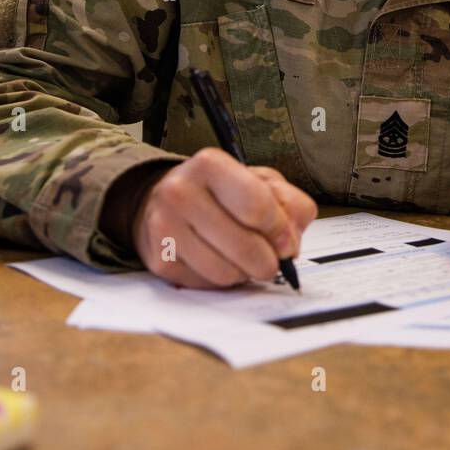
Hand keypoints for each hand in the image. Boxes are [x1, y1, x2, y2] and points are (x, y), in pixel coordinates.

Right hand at [133, 147, 317, 287]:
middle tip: (272, 261)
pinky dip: (222, 280)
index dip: (280, 230)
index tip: (287, 242)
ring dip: (245, 273)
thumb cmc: (220, 191)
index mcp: (210, 164)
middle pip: (244, 245)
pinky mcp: (159, 260)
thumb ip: (288, 202)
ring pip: (226, 272)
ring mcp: (165, 227)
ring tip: (243, 258)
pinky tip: (220, 261)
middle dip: (269, 261)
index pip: (256, 205)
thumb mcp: (259, 181)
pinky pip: (207, 285)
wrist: (166, 201)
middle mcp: (180, 191)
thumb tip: (290, 241)